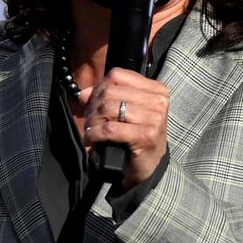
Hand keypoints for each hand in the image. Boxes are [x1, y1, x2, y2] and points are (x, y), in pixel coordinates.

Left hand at [80, 68, 169, 187]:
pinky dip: (95, 134)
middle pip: (111, 92)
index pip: (118, 75)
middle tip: (90, 120)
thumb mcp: (125, 112)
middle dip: (93, 106)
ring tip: (91, 130)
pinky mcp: (146, 135)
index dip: (99, 87)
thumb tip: (83, 92)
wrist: (150, 166)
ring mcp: (154, 118)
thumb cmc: (138, 137)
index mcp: (156, 89)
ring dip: (93, 121)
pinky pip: (110, 129)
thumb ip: (107, 98)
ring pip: (108, 109)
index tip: (93, 102)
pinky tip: (91, 140)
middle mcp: (158, 101)